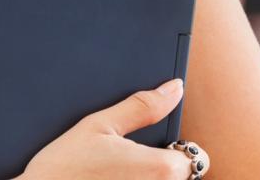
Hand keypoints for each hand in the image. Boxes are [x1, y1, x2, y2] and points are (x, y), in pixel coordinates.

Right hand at [18, 79, 199, 179]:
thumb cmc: (63, 169)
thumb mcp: (100, 125)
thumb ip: (143, 106)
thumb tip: (173, 88)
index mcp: (161, 169)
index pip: (196, 158)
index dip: (175, 148)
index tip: (151, 146)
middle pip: (181, 177)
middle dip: (162, 166)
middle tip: (126, 162)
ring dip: (147, 178)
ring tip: (112, 174)